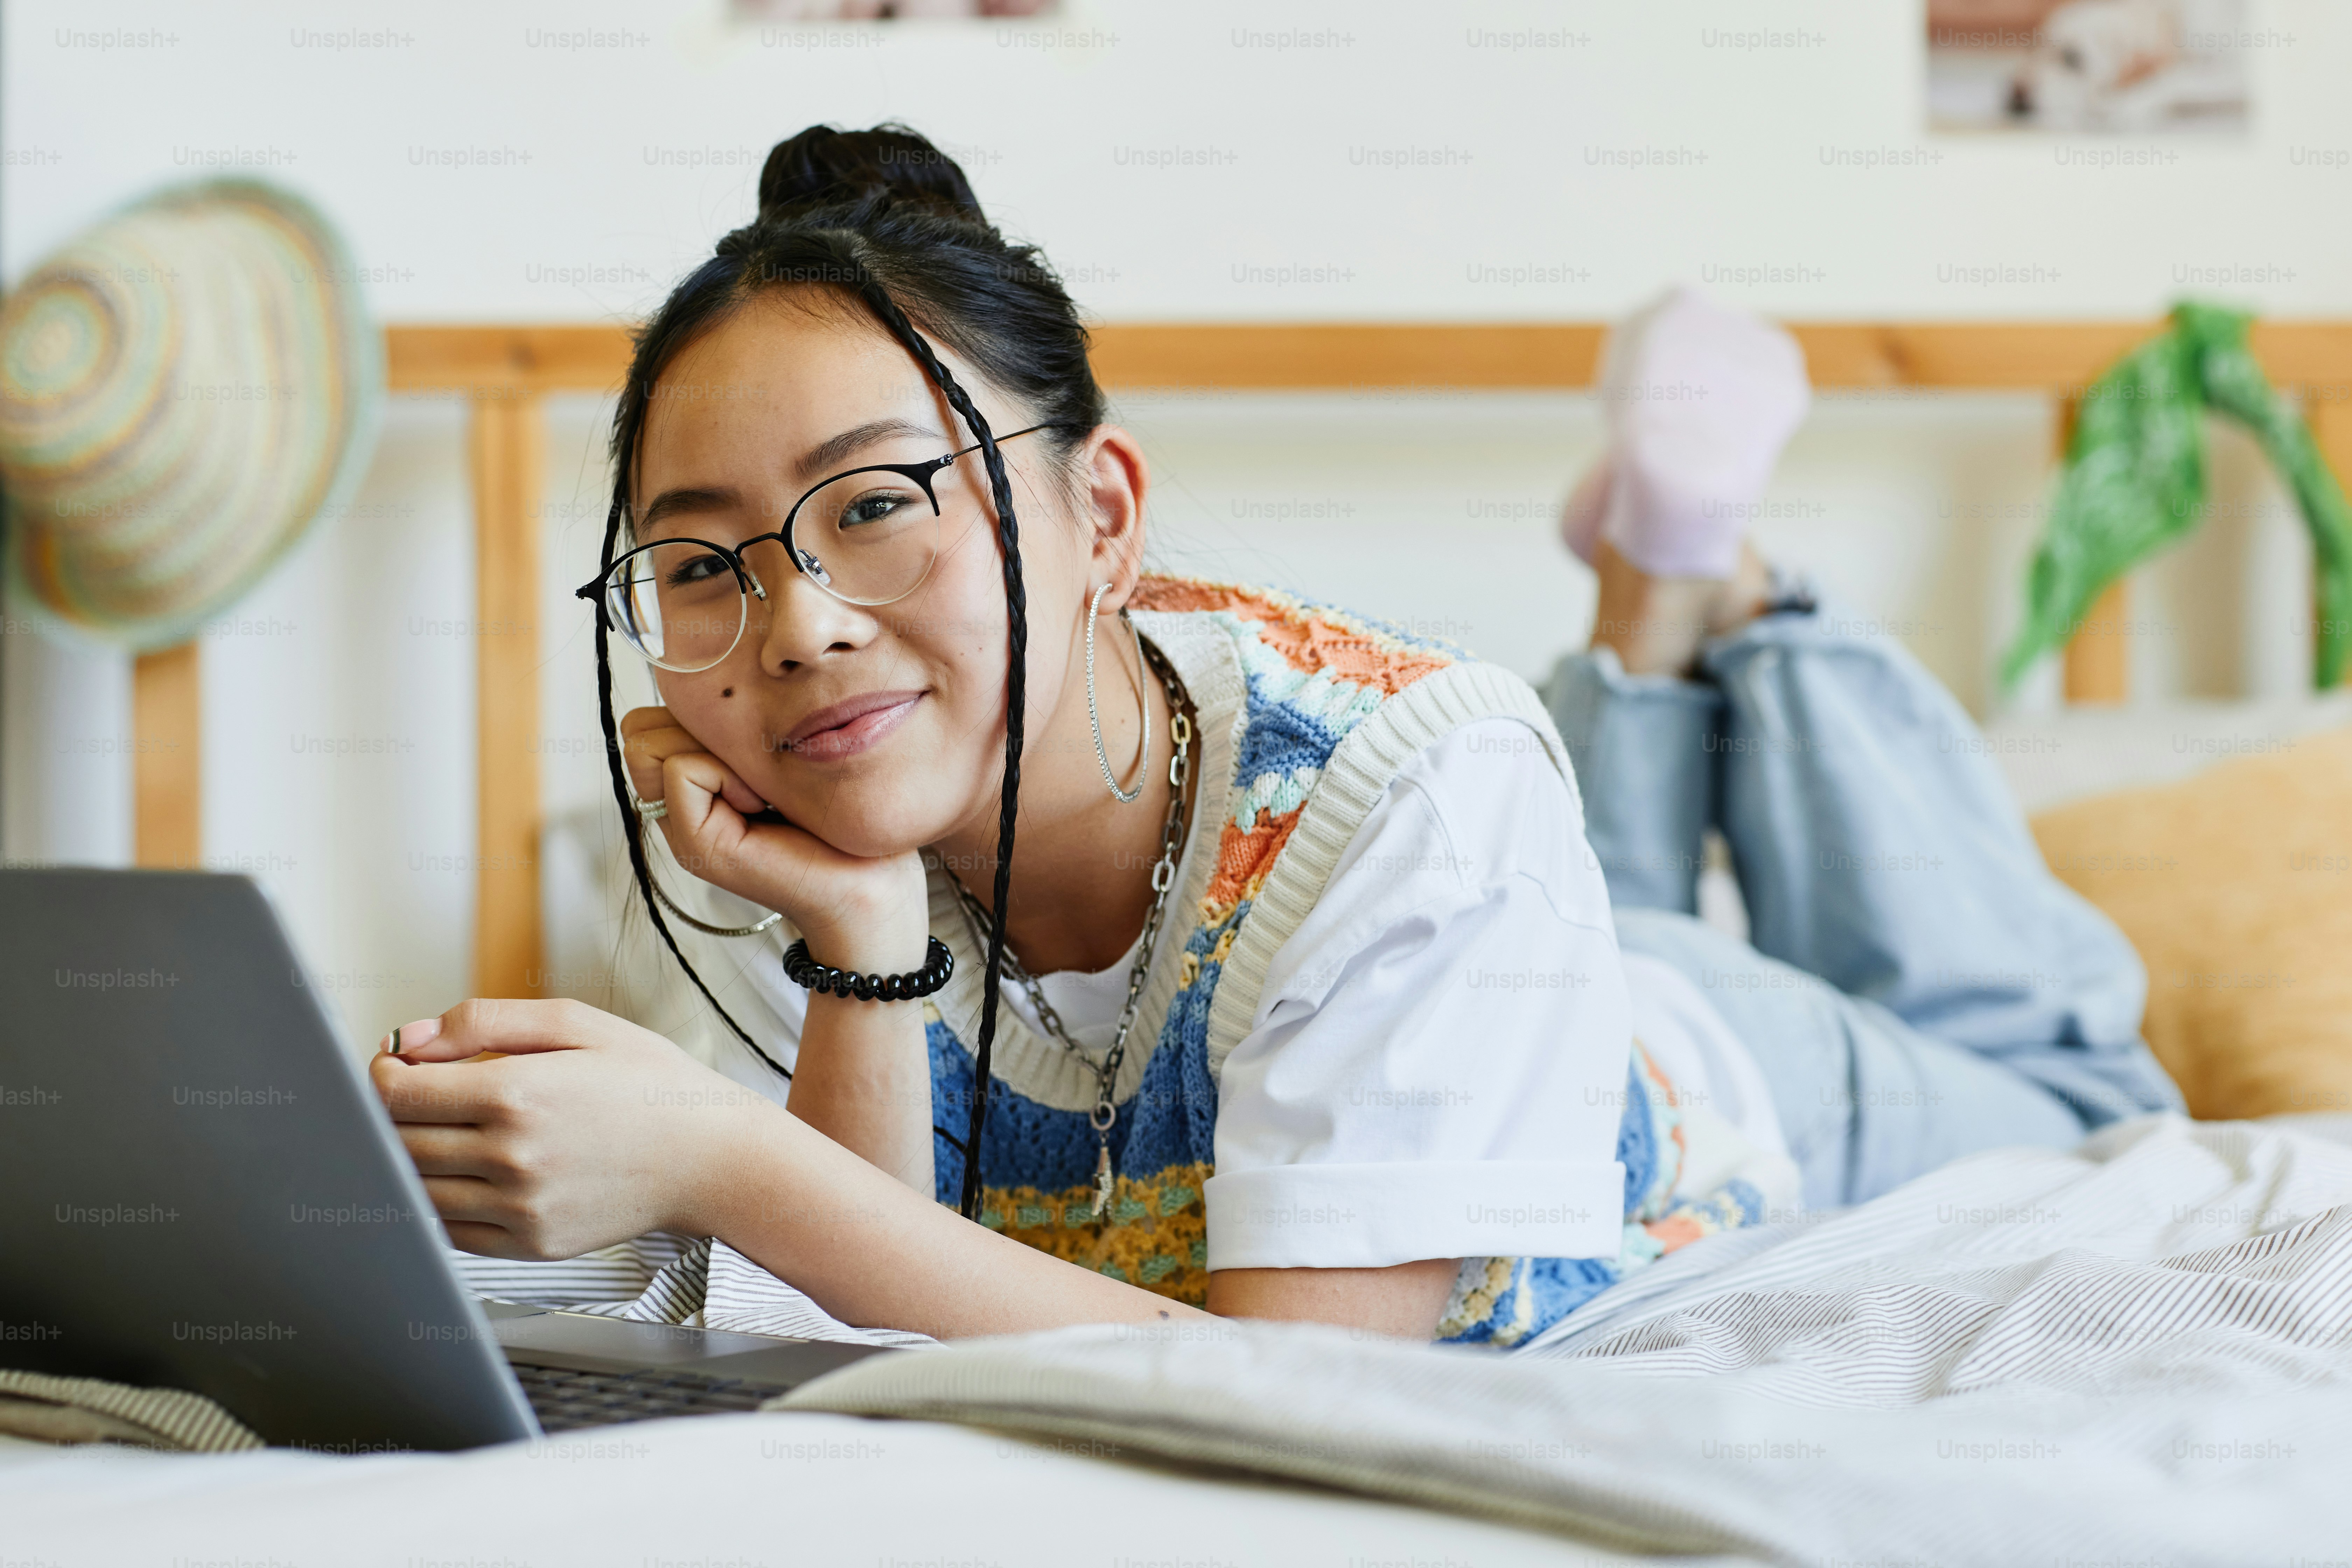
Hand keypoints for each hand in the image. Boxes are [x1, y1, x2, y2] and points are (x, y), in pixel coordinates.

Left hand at [371, 998, 776, 1259]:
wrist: (710, 1157)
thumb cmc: (650, 1084)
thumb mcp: (577, 1024)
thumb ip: (485, 1021)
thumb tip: (411, 1038)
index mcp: (518, 1093)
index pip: (398, 1093)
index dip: (382, 1074)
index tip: (396, 1065)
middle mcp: (512, 1156)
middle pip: (397, 1142)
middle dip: (389, 1115)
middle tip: (415, 1096)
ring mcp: (519, 1207)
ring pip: (417, 1189)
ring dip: (411, 1159)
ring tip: (443, 1132)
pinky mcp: (530, 1244)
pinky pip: (450, 1231)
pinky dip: (440, 1203)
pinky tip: (468, 1172)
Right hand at [618, 705, 926, 969]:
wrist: (868, 883)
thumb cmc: (833, 819)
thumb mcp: (772, 759)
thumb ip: (732, 735)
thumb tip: (707, 691)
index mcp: (690, 789)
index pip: (643, 723)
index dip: (690, 717)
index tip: (749, 749)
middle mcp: (677, 811)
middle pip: (638, 731)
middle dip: (694, 728)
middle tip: (751, 768)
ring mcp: (682, 832)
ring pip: (649, 746)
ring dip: (709, 749)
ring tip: (757, 788)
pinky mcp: (699, 847)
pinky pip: (682, 770)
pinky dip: (726, 775)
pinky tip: (763, 804)